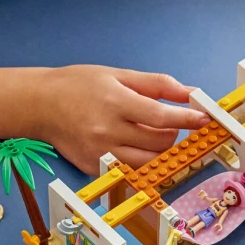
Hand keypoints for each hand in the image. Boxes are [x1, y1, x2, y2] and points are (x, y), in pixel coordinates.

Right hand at [37, 66, 209, 173]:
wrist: (40, 105)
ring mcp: (100, 153)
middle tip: (166, 122)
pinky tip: (130, 144)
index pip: (162, 117)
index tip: (203, 119)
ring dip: (158, 149)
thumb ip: (157, 84)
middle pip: (159, 143)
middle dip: (172, 133)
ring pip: (148, 162)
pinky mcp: (94, 168)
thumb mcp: (117, 75)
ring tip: (149, 133)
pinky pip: (129, 170)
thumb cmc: (78, 85)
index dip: (187, 119)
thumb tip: (190, 93)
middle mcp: (108, 131)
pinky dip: (138, 159)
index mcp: (115, 103)